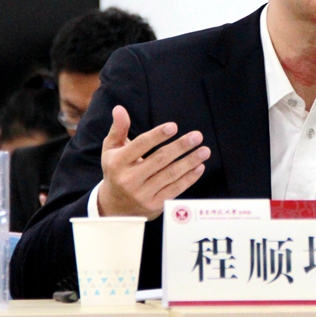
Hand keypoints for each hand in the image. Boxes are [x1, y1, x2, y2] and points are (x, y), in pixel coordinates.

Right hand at [97, 105, 209, 219]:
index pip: (140, 145)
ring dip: (190, 162)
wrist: (114, 207)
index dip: (157, 135)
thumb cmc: (116, 171)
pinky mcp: (154, 206)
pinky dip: (189, 178)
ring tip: (204, 150)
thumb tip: (119, 108)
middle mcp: (129, 180)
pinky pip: (175, 189)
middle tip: (197, 136)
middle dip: (180, 147)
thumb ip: (118, 129)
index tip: (174, 126)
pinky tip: (200, 167)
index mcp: (118, 163)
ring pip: (170, 175)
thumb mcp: (111, 150)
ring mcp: (142, 194)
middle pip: (159, 160)